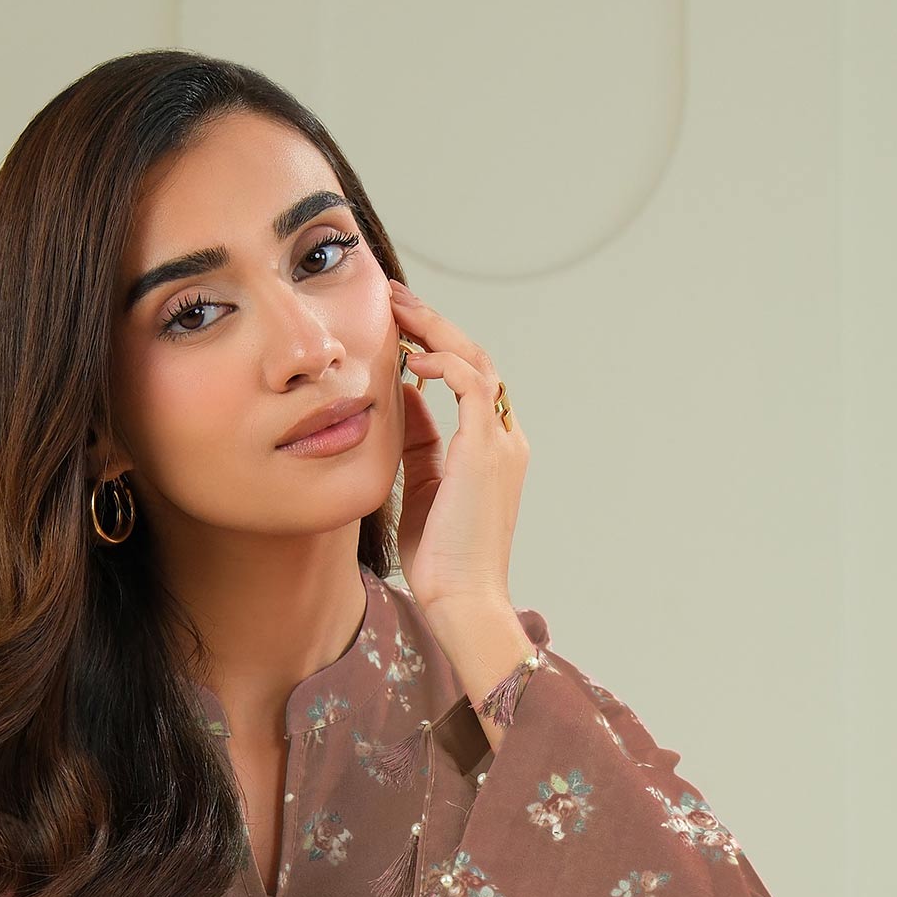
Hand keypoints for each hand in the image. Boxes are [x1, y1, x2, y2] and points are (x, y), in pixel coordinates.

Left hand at [388, 275, 529, 620]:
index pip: (467, 379)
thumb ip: (418, 441)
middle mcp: (503, 437)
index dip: (433, 346)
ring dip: (434, 330)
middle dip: (432, 323)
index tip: (396, 326)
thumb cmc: (441, 559)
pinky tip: (411, 357)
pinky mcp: (487, 450)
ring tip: (396, 308)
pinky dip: (442, 362)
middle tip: (393, 296)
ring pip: (475, 361)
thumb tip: (402, 396)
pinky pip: (470, 384)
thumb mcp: (422, 486)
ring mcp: (500, 441)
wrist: (461, 599)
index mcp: (491, 447)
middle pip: (474, 358)